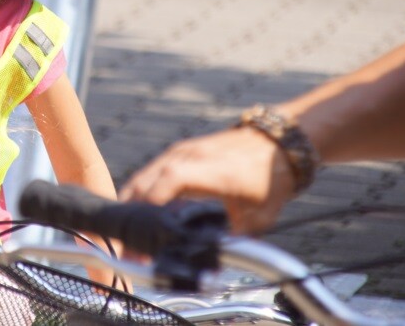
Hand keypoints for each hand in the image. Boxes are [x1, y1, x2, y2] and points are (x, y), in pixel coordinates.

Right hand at [117, 127, 295, 234]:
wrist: (277, 144)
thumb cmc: (270, 179)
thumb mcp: (259, 217)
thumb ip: (233, 237)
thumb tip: (211, 260)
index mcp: (211, 171)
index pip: (169, 181)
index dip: (150, 207)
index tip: (143, 234)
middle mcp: (189, 156)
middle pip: (145, 181)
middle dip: (131, 215)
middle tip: (127, 246)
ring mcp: (180, 151)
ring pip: (142, 176)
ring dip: (132, 204)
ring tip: (128, 234)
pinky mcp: (178, 152)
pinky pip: (149, 172)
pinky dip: (140, 192)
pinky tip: (139, 214)